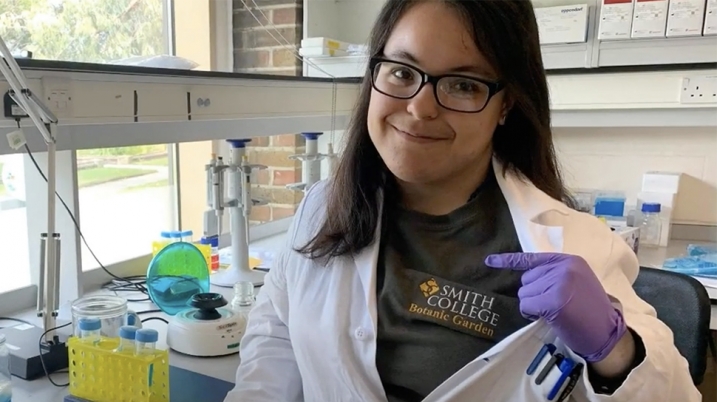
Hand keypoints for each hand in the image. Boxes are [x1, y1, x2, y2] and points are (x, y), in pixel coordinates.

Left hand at [485, 252, 626, 362]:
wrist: (607, 333)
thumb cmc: (590, 311)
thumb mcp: (576, 283)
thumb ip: (555, 275)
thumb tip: (526, 279)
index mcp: (570, 261)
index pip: (532, 258)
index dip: (508, 260)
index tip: (488, 260)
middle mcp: (564, 268)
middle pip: (526, 279)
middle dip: (534, 294)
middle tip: (554, 305)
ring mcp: (559, 283)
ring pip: (524, 293)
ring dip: (533, 305)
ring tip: (555, 311)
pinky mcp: (553, 301)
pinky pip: (527, 306)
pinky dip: (532, 314)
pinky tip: (548, 317)